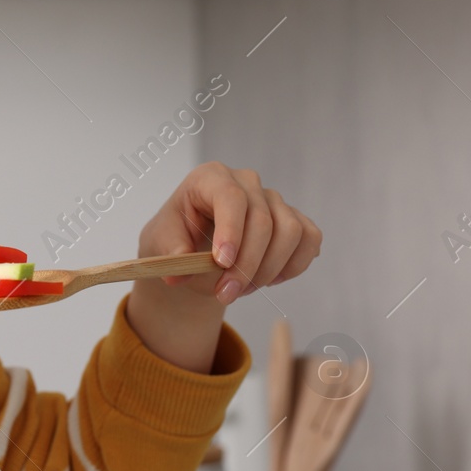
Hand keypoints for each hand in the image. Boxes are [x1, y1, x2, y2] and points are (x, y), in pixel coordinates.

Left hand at [127, 162, 322, 372]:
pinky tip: (269, 279)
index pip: (230, 197)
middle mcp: (246, 182)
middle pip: (262, 220)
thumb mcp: (160, 242)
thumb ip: (170, 254)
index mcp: (210, 177)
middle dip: (246, 264)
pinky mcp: (294, 218)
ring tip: (241, 289)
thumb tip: (176, 274)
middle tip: (225, 294)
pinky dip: (293, 265)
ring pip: (290, 232)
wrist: (193, 245)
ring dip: (269, 269)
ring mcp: (274, 199)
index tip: (222, 263)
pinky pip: (309, 239)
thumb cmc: (176, 236)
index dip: (231, 231)